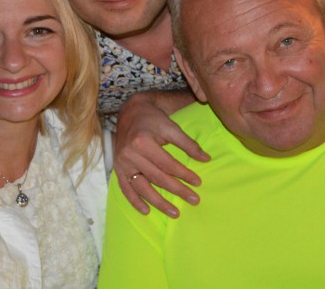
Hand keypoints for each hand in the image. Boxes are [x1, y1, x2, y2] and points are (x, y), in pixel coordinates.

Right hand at [114, 90, 209, 217]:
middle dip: (177, 190)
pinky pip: (125, 189)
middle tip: (194, 200)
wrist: (131, 112)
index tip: (198, 182)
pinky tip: (146, 211)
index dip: (184, 174)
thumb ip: (188, 144)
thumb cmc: (153, 119)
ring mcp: (122, 164)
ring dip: (158, 202)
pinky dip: (135, 201)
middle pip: (157, 178)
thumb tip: (206, 159)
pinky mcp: (118, 169)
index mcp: (143, 142)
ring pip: (142, 187)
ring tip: (174, 213)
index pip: (167, 164)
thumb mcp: (171, 127)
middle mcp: (130, 154)